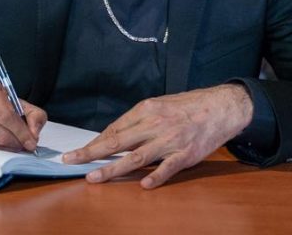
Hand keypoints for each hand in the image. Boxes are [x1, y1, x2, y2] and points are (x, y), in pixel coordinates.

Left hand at [62, 84, 252, 188]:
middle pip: (118, 141)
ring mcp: (170, 141)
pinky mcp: (186, 155)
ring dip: (112, 168)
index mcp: (147, 109)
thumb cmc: (188, 106)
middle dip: (91, 152)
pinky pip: (167, 168)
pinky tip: (143, 185)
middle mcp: (155, 124)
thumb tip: (116, 135)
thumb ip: (140, 120)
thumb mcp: (160, 105)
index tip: (79, 152)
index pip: (115, 128)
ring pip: (136, 157)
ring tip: (94, 177)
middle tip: (71, 160)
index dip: (95, 142)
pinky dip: (155, 177)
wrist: (220, 107)